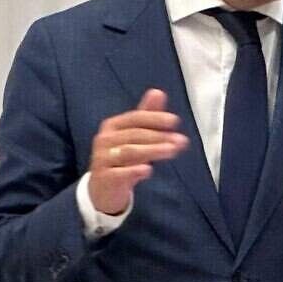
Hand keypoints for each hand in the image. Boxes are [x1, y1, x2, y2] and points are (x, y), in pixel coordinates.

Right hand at [88, 89, 188, 215]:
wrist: (103, 189)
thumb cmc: (122, 157)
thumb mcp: (135, 135)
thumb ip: (146, 115)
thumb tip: (158, 92)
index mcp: (113, 125)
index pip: (135, 118)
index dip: (155, 118)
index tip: (175, 121)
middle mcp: (104, 139)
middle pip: (135, 135)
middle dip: (159, 137)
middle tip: (180, 140)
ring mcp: (102, 159)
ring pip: (129, 152)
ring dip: (153, 150)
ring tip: (172, 151)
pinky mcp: (103, 178)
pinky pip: (119, 173)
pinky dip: (134, 170)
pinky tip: (149, 170)